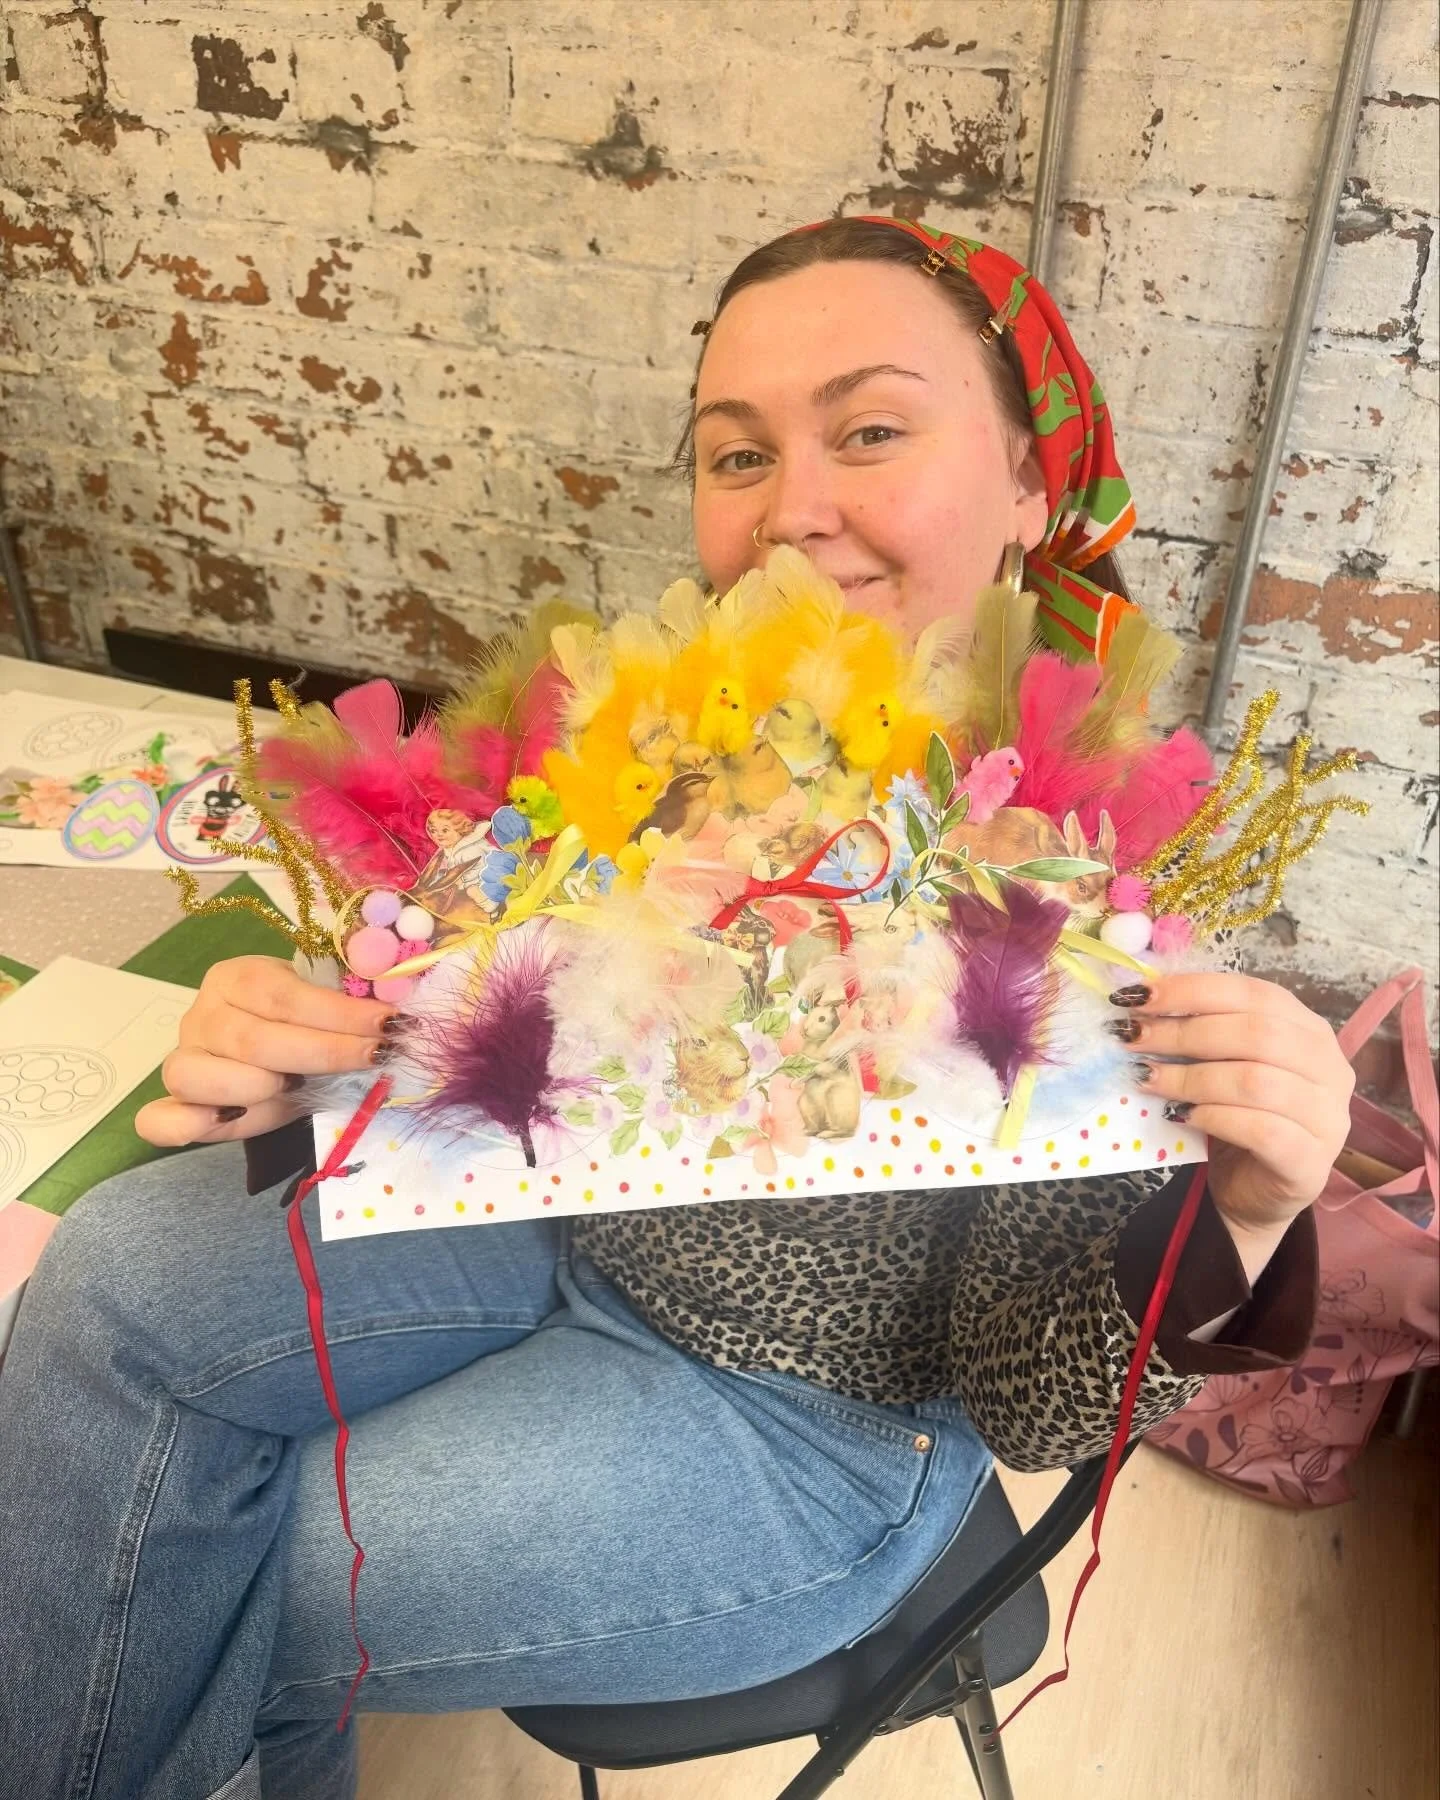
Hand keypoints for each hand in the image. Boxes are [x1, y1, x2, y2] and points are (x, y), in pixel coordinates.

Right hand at [135, 956, 394, 1147]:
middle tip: (371, 1058)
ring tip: (295, 1089)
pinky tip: (221, 1123)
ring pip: (198, 1075)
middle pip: (252, 1039)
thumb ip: (351, 1007)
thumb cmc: (306, 1028)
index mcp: (236, 978)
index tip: (389, 1027)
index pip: (284, 996)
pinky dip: (181, 1126)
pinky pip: (157, 1119)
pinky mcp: (175, 1106)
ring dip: (255, 1088)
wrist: (280, 1060)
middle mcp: (202, 1015)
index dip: (338, 1014)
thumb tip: (397, 1016)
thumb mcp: (328, 1009)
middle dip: (321, 1053)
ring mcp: (183, 1060)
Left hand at [1111, 971, 1353, 1237]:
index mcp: (1309, 1031)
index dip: (1194, 990)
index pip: (1255, 993)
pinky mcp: (1311, 1163)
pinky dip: (1214, 1118)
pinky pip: (1261, 1130)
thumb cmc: (1237, 1117)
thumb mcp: (1222, 1063)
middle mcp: (1329, 1069)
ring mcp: (1327, 1118)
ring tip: (1146, 1077)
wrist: (1255, 1192)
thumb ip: (1201, 1030)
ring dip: (1190, 1076)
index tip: (1140, 996)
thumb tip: (1142, 1000)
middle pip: (1257, 1034)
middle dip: (1184, 1032)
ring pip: (1256, 1081)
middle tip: (1133, 1037)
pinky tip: (1181, 1116)